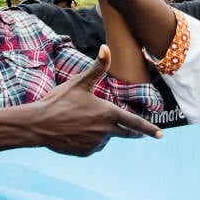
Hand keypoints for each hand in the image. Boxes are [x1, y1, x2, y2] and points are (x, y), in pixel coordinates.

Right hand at [30, 45, 160, 156]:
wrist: (38, 124)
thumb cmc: (60, 101)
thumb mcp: (80, 82)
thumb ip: (97, 67)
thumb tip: (106, 47)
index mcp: (108, 113)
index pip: (135, 123)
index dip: (149, 129)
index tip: (161, 135)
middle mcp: (105, 131)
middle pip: (125, 133)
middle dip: (133, 132)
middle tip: (138, 133)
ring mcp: (95, 143)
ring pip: (106, 138)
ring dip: (102, 132)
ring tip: (83, 123)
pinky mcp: (85, 152)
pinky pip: (93, 146)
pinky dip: (90, 140)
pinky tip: (76, 133)